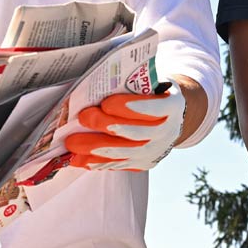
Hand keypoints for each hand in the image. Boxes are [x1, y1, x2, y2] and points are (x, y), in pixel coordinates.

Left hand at [66, 86, 186, 170]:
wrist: (174, 118)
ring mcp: (156, 150)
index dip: (128, 107)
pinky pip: (119, 165)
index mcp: (171, 106)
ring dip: (96, 149)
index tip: (106, 103)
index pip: (152, 108)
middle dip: (106, 125)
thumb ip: (134, 84)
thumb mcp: (153, 83)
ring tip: (73, 144)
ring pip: (124, 153)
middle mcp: (166, 132)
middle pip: (135, 133)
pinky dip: (98, 162)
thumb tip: (99, 82)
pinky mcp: (144, 163)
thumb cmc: (156, 96)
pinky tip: (80, 159)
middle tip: (83, 118)